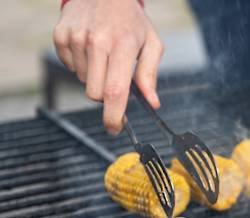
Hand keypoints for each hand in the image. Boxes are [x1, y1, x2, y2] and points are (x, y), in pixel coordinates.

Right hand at [53, 0, 163, 133]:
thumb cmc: (131, 20)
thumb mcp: (151, 43)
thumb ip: (150, 74)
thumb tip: (153, 102)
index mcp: (123, 46)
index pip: (115, 91)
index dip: (114, 115)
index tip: (115, 129)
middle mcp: (97, 42)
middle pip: (94, 93)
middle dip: (105, 97)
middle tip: (115, 80)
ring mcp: (76, 38)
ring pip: (82, 81)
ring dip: (94, 77)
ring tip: (104, 55)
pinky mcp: (61, 36)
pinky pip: (69, 67)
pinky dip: (80, 65)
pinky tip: (90, 49)